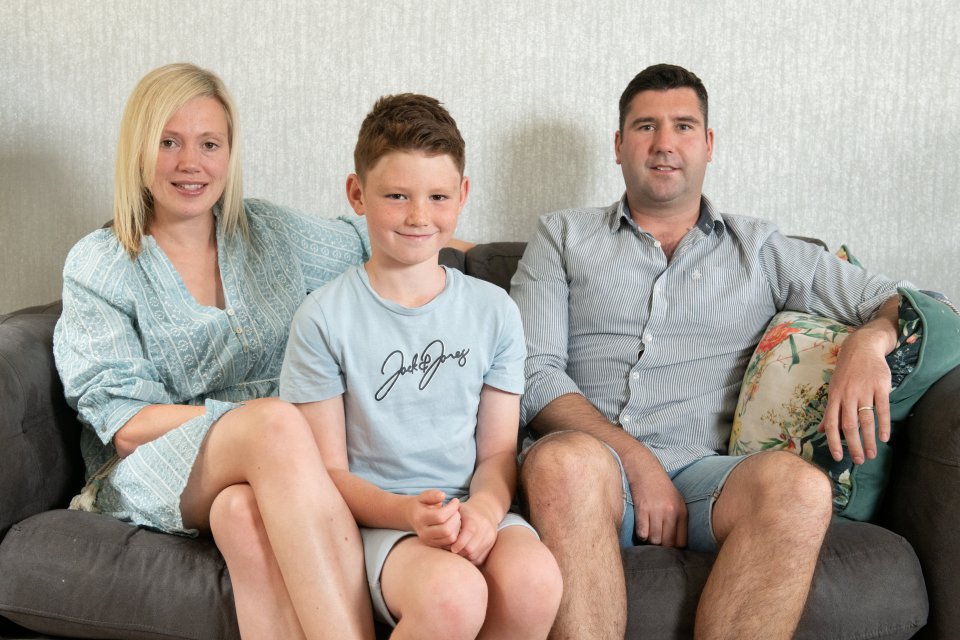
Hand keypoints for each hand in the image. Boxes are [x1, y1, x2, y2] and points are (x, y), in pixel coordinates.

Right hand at [406, 489, 460, 547]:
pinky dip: (456, 534)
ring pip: (450, 538)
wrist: (412, 516)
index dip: (452, 508)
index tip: (455, 501)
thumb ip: (432, 495)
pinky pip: (450, 543)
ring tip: (455, 517)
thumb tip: (442, 495)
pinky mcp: (434, 545)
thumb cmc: (421, 504)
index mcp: (420, 518)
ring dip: (457, 526)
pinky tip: (453, 524)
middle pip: (446, 530)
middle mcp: (423, 532)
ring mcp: (428, 541)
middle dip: (456, 518)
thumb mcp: (424, 496)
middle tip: (457, 510)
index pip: (440, 516)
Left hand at [449, 496, 499, 565]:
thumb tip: (438, 528)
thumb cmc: (465, 512)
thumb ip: (446, 517)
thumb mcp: (456, 509)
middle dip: (459, 552)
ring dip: (463, 557)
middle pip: (471, 548)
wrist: (486, 511)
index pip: (469, 532)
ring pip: (475, 555)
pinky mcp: (491, 545)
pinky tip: (463, 553)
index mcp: (475, 518)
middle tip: (450, 552)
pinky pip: (479, 559)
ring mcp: (490, 537)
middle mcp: (485, 528)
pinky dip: (470, 559)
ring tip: (456, 552)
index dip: (459, 542)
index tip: (451, 548)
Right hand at [624, 454, 686, 547]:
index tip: (668, 550)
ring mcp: (656, 511)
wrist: (643, 467)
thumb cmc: (659, 486)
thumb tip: (675, 544)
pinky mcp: (642, 509)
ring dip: (649, 540)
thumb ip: (677, 520)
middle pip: (667, 543)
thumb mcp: (675, 500)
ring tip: (647, 535)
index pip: (681, 542)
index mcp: (681, 511)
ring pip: (654, 539)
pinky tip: (641, 529)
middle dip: (661, 547)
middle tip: (655, 546)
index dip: (674, 549)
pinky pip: (642, 532)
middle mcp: (671, 512)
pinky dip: (641, 534)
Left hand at [818, 329, 892, 463]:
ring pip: (866, 420)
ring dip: (869, 440)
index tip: (838, 457)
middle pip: (849, 425)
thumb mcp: (833, 390)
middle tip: (859, 461)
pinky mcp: (880, 386)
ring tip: (872, 454)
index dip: (834, 442)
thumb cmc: (845, 372)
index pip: (832, 424)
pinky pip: (882, 408)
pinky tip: (884, 438)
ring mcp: (864, 390)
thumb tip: (821, 431)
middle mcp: (847, 395)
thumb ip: (829, 412)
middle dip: (853, 446)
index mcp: (834, 397)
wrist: (861, 348)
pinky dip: (883, 424)